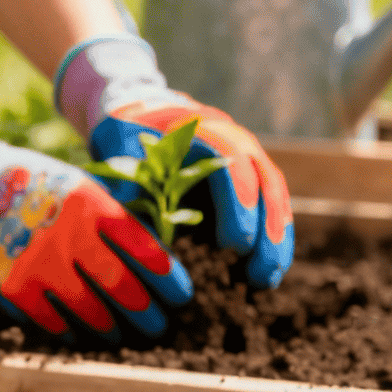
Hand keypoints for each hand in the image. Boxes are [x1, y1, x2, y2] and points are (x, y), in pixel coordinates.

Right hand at [0, 93, 189, 340]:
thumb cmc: (26, 183)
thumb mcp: (73, 183)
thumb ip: (106, 214)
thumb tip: (146, 253)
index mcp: (92, 203)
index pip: (144, 247)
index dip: (168, 277)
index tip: (181, 295)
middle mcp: (71, 235)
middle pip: (122, 285)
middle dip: (146, 311)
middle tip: (158, 327)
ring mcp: (41, 263)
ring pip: (90, 309)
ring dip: (110, 327)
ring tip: (120, 335)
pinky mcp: (13, 285)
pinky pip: (50, 319)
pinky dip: (68, 330)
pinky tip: (78, 334)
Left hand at [58, 36, 294, 287]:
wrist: (136, 111)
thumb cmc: (124, 134)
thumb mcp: (115, 150)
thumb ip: (126, 185)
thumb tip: (139, 237)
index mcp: (200, 128)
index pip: (231, 162)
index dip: (238, 204)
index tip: (235, 246)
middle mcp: (233, 137)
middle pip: (264, 180)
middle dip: (266, 229)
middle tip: (260, 274)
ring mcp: (245, 154)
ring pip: (274, 193)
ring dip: (276, 237)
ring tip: (266, 279)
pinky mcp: (247, 174)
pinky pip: (270, 202)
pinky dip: (271, 234)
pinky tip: (267, 268)